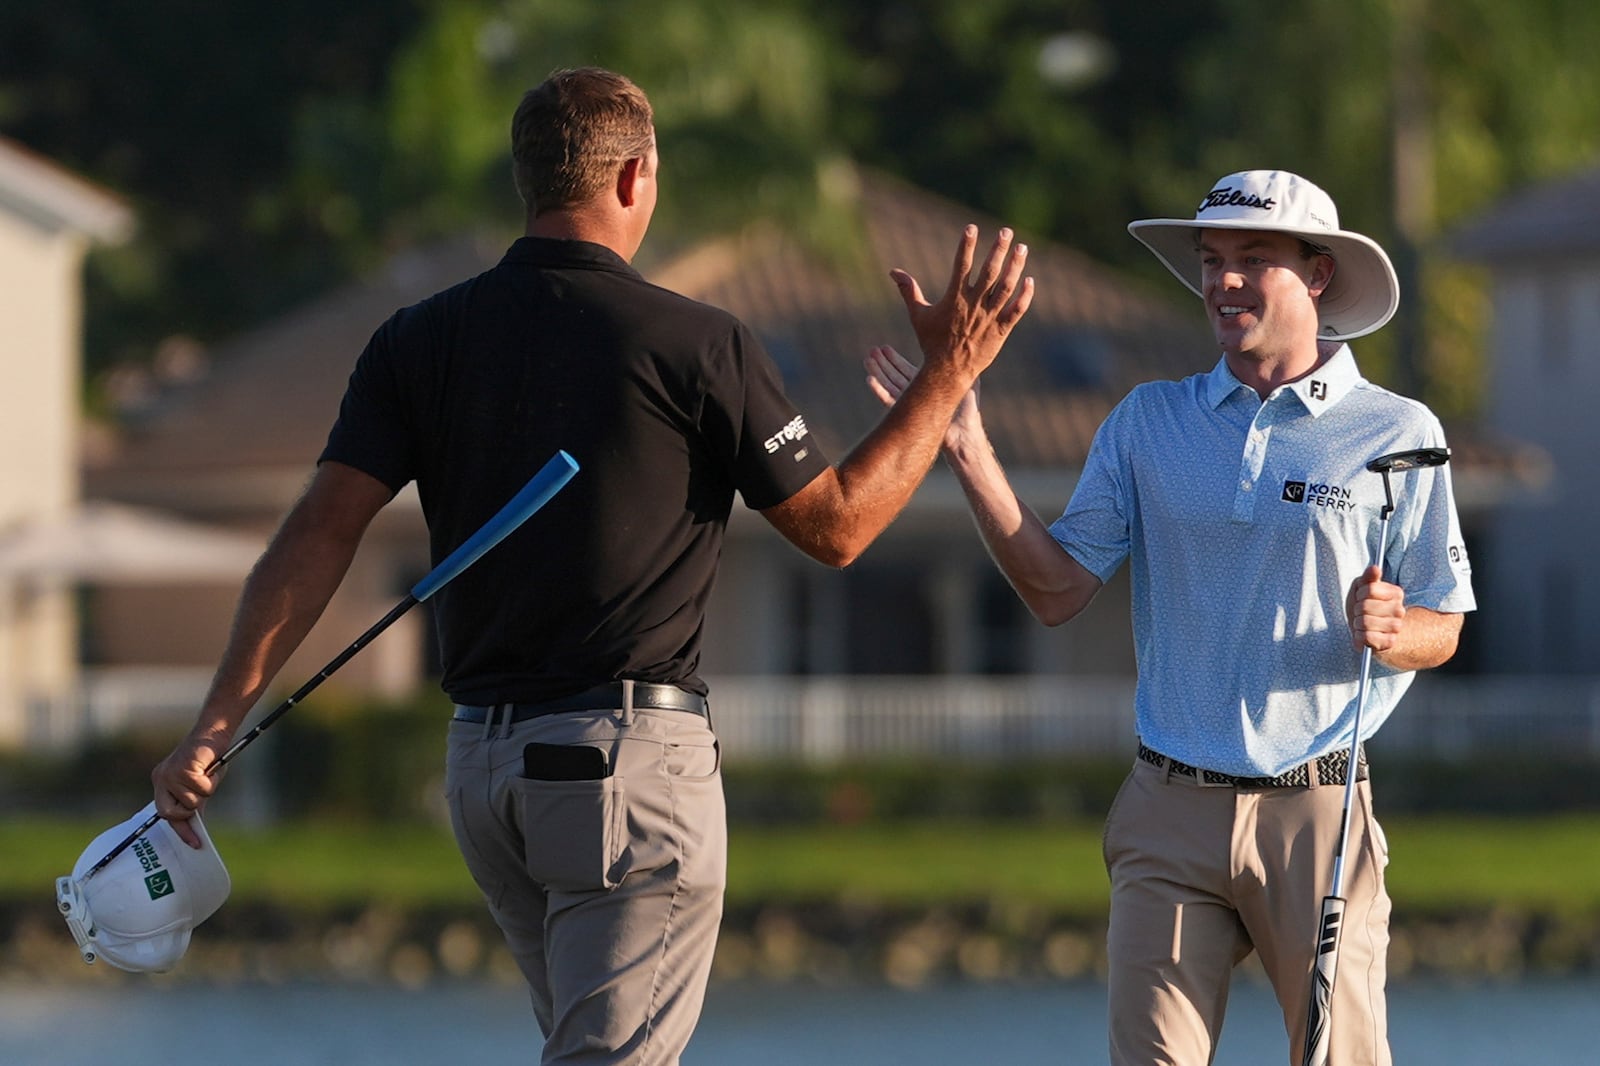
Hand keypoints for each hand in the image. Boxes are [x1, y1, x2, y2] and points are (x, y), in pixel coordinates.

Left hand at [151, 726, 230, 847]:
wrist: (213, 732)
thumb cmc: (210, 757)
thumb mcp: (201, 783)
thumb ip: (194, 801)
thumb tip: (195, 824)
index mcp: (162, 782)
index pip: (165, 813)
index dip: (181, 830)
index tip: (195, 844)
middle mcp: (161, 779)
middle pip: (169, 813)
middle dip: (189, 810)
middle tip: (202, 796)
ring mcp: (169, 775)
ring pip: (190, 802)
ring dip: (205, 790)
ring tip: (208, 774)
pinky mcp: (182, 769)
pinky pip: (200, 789)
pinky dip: (210, 781)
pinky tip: (210, 768)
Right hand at [864, 344, 979, 449]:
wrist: (965, 431)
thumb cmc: (968, 407)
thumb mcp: (966, 378)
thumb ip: (961, 364)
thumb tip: (961, 347)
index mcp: (928, 383)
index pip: (907, 369)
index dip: (895, 359)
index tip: (884, 348)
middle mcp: (917, 392)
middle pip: (895, 375)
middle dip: (884, 363)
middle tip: (873, 350)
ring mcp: (911, 403)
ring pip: (890, 385)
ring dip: (878, 372)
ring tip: (868, 359)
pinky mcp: (907, 414)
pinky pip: (890, 401)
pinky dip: (879, 390)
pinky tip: (870, 379)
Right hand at [890, 226, 1031, 385]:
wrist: (947, 372)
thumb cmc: (931, 343)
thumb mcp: (918, 315)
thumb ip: (908, 290)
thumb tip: (893, 272)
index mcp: (954, 299)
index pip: (962, 266)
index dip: (967, 245)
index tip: (972, 227)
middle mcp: (974, 305)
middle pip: (989, 272)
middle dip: (998, 250)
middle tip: (1006, 232)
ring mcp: (990, 317)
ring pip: (1007, 287)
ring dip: (1015, 267)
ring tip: (1022, 248)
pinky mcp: (1001, 330)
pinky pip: (1017, 310)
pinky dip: (1025, 296)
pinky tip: (1030, 280)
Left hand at [1348, 565, 1405, 652]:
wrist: (1368, 631)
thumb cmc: (1364, 607)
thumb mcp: (1362, 588)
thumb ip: (1368, 577)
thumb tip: (1374, 568)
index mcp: (1396, 593)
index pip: (1370, 589)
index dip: (1359, 594)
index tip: (1360, 598)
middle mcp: (1399, 610)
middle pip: (1365, 606)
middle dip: (1357, 610)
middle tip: (1360, 613)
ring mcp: (1396, 627)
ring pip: (1365, 622)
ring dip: (1357, 624)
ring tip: (1362, 624)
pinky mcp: (1390, 642)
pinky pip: (1367, 637)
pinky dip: (1359, 636)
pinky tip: (1363, 635)